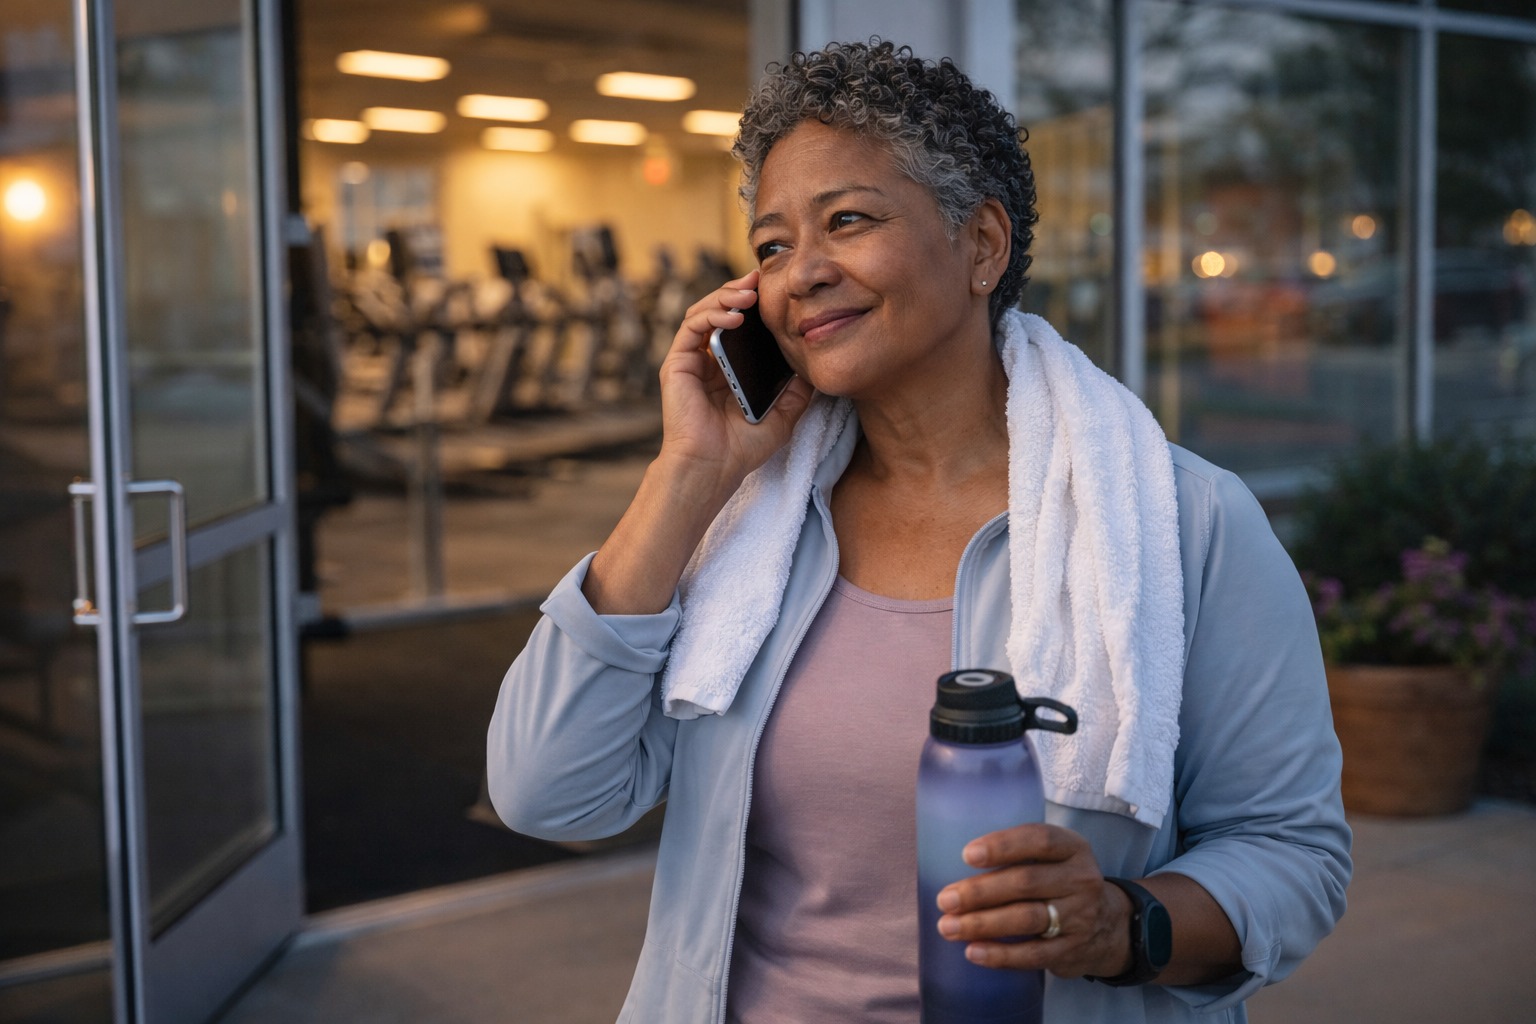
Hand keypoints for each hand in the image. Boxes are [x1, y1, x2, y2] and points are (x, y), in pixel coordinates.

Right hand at [581, 270, 814, 614]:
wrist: (713, 469)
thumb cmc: (742, 448)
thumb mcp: (783, 415)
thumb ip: (796, 391)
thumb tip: (814, 366)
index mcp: (729, 368)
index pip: (740, 324)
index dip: (756, 304)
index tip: (776, 290)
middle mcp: (708, 360)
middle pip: (721, 310)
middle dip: (740, 290)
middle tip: (762, 279)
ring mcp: (691, 360)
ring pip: (704, 311)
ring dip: (726, 296)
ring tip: (750, 292)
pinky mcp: (676, 364)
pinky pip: (692, 327)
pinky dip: (712, 314)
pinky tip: (735, 314)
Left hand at [935, 824, 1132, 978]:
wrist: (1108, 926)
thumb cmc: (1060, 882)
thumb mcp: (1054, 857)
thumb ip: (1019, 853)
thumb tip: (953, 859)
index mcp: (1073, 848)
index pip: (1040, 840)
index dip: (1003, 845)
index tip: (967, 855)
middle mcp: (1081, 879)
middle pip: (1026, 882)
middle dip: (980, 892)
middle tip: (945, 900)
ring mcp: (1080, 917)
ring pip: (1027, 918)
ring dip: (982, 924)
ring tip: (948, 927)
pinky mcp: (1072, 950)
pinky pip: (1033, 954)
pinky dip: (1000, 955)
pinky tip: (973, 952)